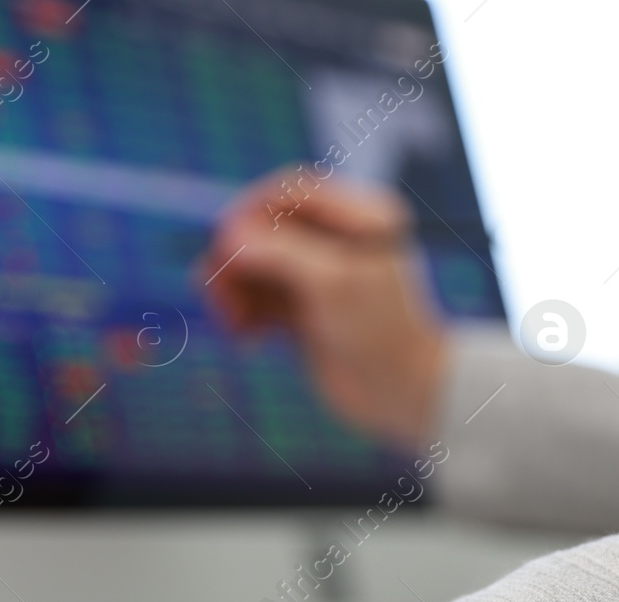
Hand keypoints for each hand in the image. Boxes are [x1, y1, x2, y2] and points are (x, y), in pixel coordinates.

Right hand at [203, 167, 446, 448]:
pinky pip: (258, 300)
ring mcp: (318, 277)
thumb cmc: (380, 333)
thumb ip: (280, 252)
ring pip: (256, 268)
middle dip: (237, 261)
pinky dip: (244, 315)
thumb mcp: (333, 284)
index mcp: (359, 218)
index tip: (223, 244)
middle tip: (217, 295)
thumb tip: (229, 233)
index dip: (251, 212)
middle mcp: (338, 241)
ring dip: (235, 292)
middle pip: (265, 231)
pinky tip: (243, 339)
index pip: (291, 191)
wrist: (401, 393)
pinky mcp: (303, 312)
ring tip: (231, 324)